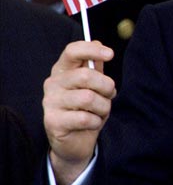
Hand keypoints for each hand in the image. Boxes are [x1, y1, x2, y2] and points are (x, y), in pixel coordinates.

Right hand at [43, 41, 115, 184]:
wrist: (75, 142)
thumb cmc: (87, 109)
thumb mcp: (95, 86)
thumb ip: (95, 66)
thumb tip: (97, 43)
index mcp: (62, 70)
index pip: (72, 51)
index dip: (91, 50)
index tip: (110, 54)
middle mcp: (53, 83)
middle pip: (86, 75)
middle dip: (106, 86)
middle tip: (109, 95)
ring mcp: (50, 103)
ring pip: (88, 98)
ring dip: (103, 107)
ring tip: (100, 111)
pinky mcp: (52, 122)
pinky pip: (84, 118)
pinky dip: (96, 122)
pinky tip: (92, 123)